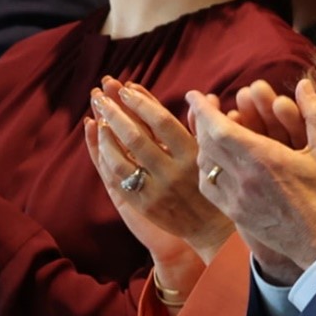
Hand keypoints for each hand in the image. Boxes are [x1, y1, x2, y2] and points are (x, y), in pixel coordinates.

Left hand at [86, 78, 232, 262]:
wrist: (212, 228)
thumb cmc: (217, 183)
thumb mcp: (214, 153)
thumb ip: (202, 126)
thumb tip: (199, 97)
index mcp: (193, 155)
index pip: (162, 121)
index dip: (143, 102)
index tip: (127, 87)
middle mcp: (173, 172)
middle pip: (136, 136)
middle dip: (115, 111)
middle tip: (101, 92)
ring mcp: (156, 191)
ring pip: (122, 158)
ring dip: (106, 133)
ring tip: (98, 113)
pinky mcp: (143, 206)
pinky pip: (118, 178)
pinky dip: (106, 156)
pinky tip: (100, 140)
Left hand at [187, 80, 315, 284]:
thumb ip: (315, 112)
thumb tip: (304, 84)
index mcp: (265, 159)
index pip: (220, 129)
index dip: (203, 110)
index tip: (196, 95)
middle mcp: (244, 178)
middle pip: (207, 144)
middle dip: (200, 121)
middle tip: (200, 107)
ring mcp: (236, 198)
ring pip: (204, 165)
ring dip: (201, 144)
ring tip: (205, 131)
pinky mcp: (235, 213)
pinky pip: (209, 186)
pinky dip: (205, 168)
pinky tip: (212, 162)